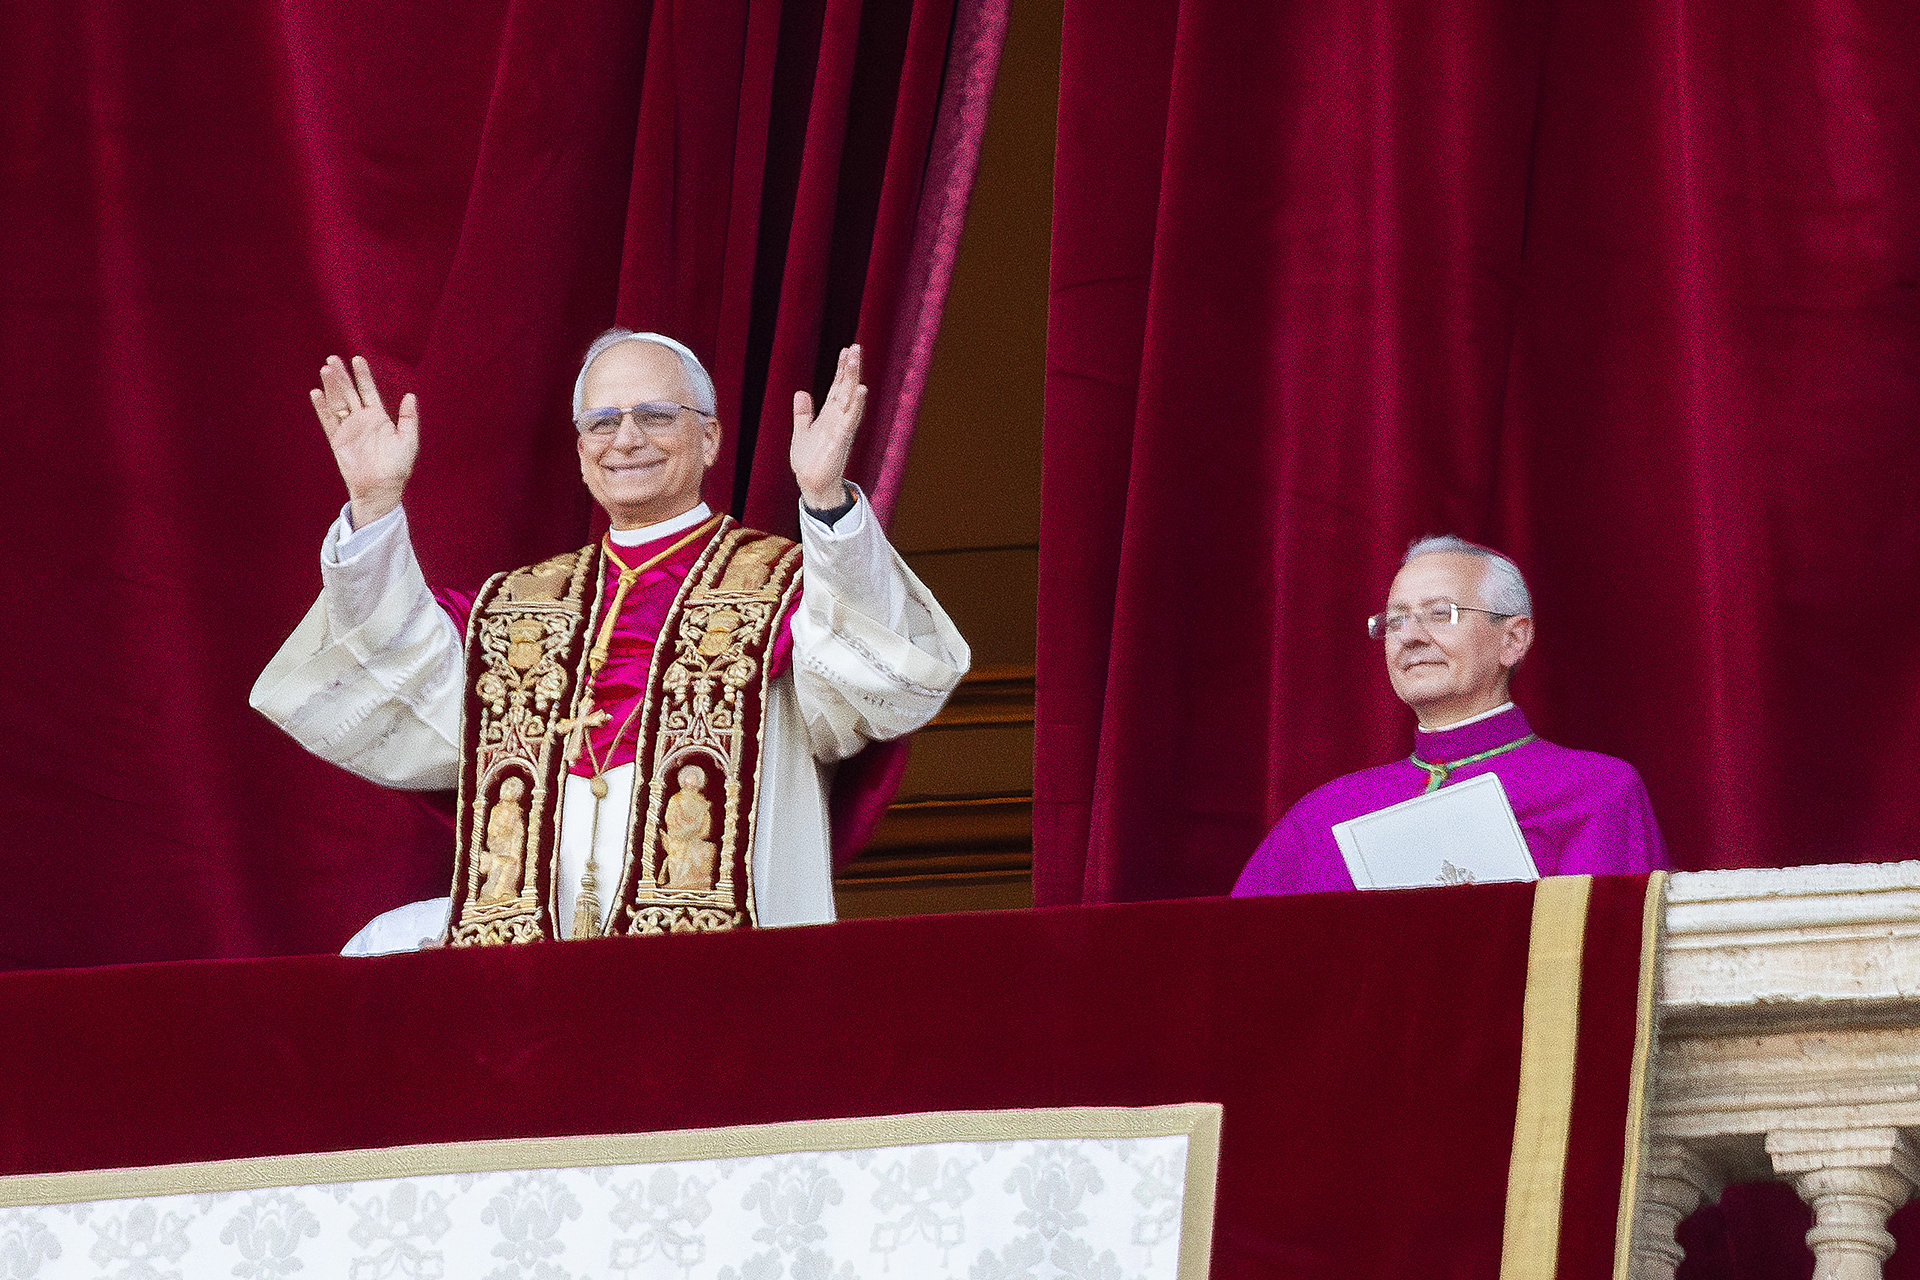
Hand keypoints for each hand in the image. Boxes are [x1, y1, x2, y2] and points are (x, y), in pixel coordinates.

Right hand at [310, 354, 418, 528]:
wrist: (381, 488)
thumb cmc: (398, 466)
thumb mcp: (409, 440)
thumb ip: (409, 418)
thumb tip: (411, 396)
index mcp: (379, 417)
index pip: (368, 390)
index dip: (363, 375)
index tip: (357, 359)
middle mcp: (362, 420)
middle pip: (349, 392)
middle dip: (342, 376)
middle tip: (333, 358)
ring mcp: (349, 429)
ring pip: (337, 402)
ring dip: (331, 386)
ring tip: (325, 369)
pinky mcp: (338, 440)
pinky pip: (328, 421)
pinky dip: (322, 408)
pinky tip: (317, 393)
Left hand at [790, 344, 865, 509]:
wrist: (812, 484)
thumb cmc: (809, 461)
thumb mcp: (801, 433)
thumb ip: (802, 414)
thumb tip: (801, 392)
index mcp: (829, 416)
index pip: (837, 388)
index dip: (842, 369)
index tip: (846, 350)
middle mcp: (838, 419)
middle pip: (846, 388)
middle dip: (851, 368)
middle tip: (856, 347)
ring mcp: (841, 428)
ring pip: (850, 398)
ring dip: (854, 379)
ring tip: (857, 359)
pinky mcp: (841, 439)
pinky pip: (851, 418)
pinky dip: (856, 404)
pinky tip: (861, 390)